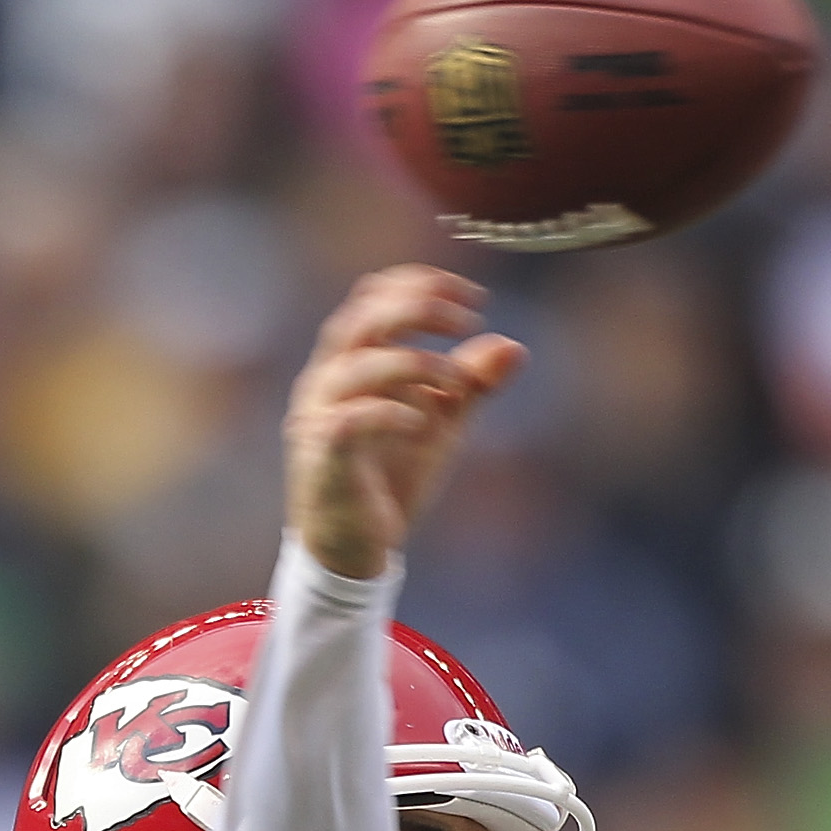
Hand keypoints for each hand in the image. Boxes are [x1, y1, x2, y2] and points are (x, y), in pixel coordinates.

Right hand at [283, 266, 522, 579]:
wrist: (355, 546)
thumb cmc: (392, 475)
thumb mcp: (443, 422)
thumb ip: (472, 384)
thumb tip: (514, 347)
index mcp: (348, 360)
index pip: (372, 296)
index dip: (421, 284)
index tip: (475, 299)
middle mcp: (325, 379)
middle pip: (360, 317)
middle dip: (419, 307)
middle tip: (469, 319)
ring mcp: (316, 416)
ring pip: (356, 364)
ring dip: (416, 363)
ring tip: (458, 385)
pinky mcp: (321, 457)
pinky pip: (349, 421)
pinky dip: (393, 413)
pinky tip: (425, 425)